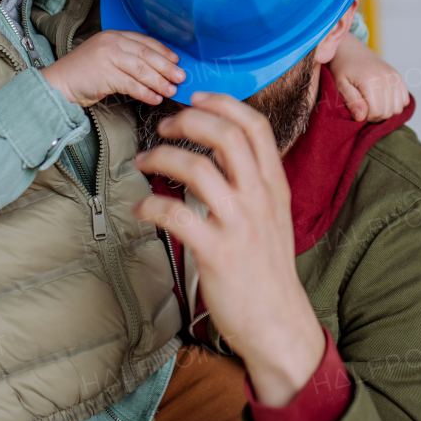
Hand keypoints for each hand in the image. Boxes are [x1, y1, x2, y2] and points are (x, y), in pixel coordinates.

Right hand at [42, 29, 184, 106]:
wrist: (58, 83)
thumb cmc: (83, 73)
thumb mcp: (106, 57)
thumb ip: (127, 58)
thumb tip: (156, 69)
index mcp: (114, 35)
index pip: (145, 41)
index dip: (163, 51)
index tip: (176, 61)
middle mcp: (112, 42)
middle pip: (147, 54)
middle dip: (166, 67)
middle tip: (181, 77)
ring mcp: (108, 57)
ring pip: (142, 69)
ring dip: (159, 82)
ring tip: (170, 91)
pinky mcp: (105, 74)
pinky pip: (132, 84)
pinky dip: (146, 92)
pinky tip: (155, 98)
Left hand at [132, 92, 325, 406]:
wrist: (278, 322)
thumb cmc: (268, 270)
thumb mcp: (274, 217)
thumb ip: (255, 183)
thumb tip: (224, 153)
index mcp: (274, 185)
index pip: (254, 126)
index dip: (222, 103)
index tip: (196, 98)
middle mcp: (260, 198)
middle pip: (226, 136)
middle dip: (188, 121)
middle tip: (163, 125)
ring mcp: (240, 224)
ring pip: (198, 169)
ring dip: (162, 157)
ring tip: (144, 160)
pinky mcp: (217, 253)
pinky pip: (177, 215)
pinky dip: (152, 204)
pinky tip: (142, 207)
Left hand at [328, 32, 408, 121]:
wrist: (351, 50)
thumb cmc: (343, 68)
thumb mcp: (340, 85)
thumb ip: (352, 101)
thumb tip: (361, 117)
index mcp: (369, 80)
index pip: (377, 112)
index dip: (366, 117)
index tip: (358, 111)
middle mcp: (385, 77)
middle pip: (388, 112)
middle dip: (375, 116)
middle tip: (364, 108)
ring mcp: (394, 76)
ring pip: (398, 109)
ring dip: (386, 111)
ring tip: (373, 104)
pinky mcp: (398, 77)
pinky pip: (405, 100)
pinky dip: (395, 104)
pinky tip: (383, 100)